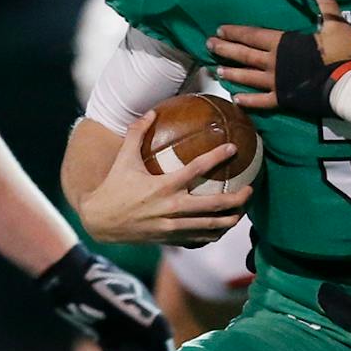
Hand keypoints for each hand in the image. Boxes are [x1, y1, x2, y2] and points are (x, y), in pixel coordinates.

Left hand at [38, 245, 174, 350]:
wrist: (66, 275)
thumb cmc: (93, 284)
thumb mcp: (119, 299)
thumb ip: (141, 315)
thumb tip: (165, 335)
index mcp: (147, 309)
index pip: (162, 339)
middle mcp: (137, 318)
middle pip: (148, 349)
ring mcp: (120, 324)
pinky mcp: (105, 330)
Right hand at [79, 112, 247, 246]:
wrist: (99, 222)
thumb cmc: (113, 188)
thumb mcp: (123, 159)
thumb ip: (137, 133)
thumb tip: (151, 111)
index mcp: (163, 186)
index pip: (197, 169)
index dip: (217, 157)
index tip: (233, 148)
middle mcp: (172, 208)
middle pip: (214, 205)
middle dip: (237, 199)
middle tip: (251, 189)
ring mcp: (173, 227)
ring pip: (211, 226)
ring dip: (231, 219)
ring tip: (243, 211)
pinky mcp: (171, 239)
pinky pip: (199, 238)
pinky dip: (213, 233)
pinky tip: (222, 226)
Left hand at [211, 0, 350, 117]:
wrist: (346, 85)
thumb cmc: (340, 54)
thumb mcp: (335, 24)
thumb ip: (325, 3)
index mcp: (283, 43)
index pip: (253, 35)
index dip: (236, 32)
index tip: (220, 30)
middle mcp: (274, 62)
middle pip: (245, 54)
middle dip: (226, 49)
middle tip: (209, 46)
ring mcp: (277, 82)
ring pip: (248, 77)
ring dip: (232, 73)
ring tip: (218, 71)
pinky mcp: (283, 99)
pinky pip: (261, 101)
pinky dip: (248, 100)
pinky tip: (236, 99)